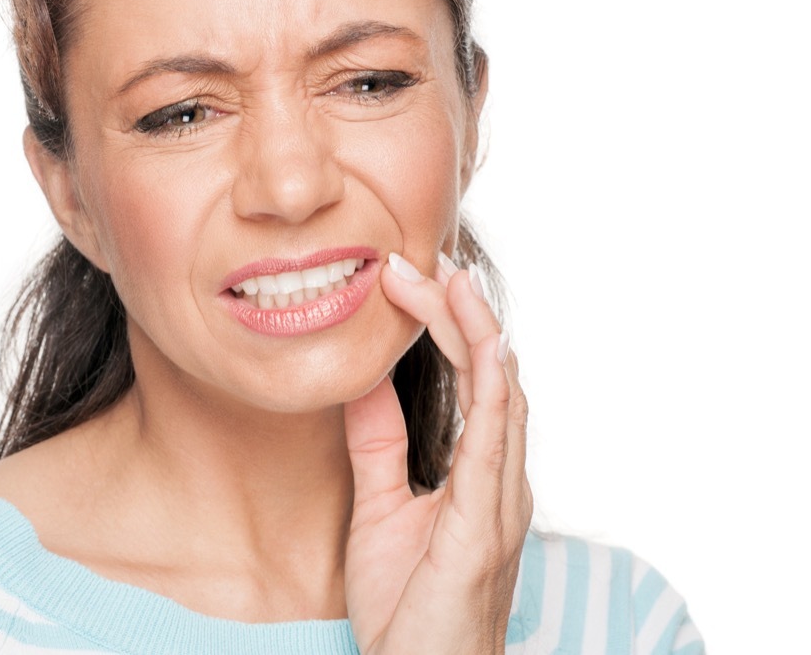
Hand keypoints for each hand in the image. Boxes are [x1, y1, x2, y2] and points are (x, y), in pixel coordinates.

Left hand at [343, 252, 531, 654]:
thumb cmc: (409, 604)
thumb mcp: (378, 505)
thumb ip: (376, 442)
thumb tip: (359, 376)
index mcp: (478, 472)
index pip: (470, 378)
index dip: (443, 324)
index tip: (403, 276)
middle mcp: (500, 478)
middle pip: (492, 373)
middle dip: (460, 311)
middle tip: (422, 258)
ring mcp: (499, 500)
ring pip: (503, 395)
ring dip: (477, 332)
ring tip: (450, 277)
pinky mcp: (484, 526)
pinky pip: (496, 444)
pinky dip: (493, 389)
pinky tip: (485, 348)